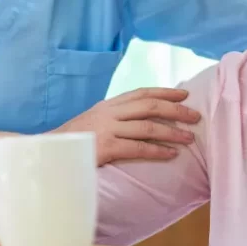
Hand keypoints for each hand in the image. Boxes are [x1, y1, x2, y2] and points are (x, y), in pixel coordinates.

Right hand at [56, 87, 200, 165]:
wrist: (51, 152)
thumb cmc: (76, 140)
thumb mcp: (96, 120)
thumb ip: (116, 116)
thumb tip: (143, 116)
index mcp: (109, 104)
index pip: (142, 92)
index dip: (165, 91)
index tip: (185, 93)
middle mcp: (110, 112)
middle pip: (149, 106)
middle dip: (176, 110)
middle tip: (195, 115)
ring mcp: (108, 129)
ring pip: (148, 127)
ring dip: (172, 132)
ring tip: (189, 138)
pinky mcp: (107, 147)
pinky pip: (138, 148)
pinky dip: (157, 151)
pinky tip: (171, 154)